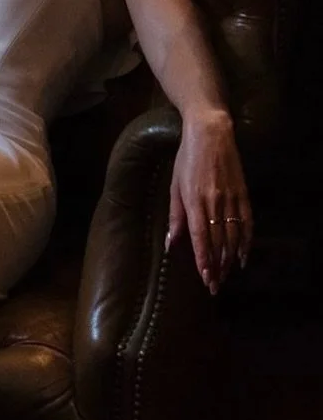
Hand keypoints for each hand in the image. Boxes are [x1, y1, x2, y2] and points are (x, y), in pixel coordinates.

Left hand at [166, 111, 252, 294]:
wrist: (211, 133)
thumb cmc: (186, 158)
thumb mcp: (174, 185)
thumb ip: (175, 216)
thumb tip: (172, 243)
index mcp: (194, 200)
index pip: (201, 238)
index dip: (204, 261)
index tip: (205, 279)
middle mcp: (214, 202)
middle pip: (218, 241)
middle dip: (217, 266)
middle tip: (215, 286)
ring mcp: (231, 198)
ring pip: (233, 235)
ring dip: (230, 258)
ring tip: (226, 275)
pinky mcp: (243, 193)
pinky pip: (247, 223)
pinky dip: (246, 241)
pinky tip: (243, 256)